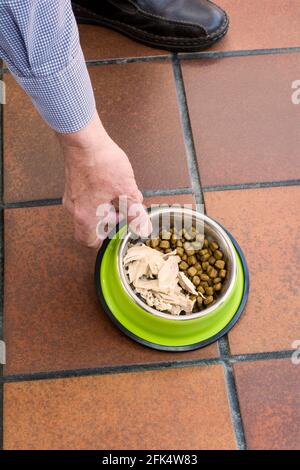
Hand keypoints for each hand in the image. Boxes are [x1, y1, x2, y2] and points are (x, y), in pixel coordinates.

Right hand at [57, 111, 151, 247]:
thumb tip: (142, 228)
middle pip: (90, 226)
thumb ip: (134, 212)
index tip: (117, 233)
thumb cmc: (101, 162)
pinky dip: (98, 197)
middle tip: (123, 211)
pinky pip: (85, 198)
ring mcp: (71, 195)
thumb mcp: (126, 190)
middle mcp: (75, 209)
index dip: (103, 241)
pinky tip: (111, 184)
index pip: (89, 241)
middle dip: (109, 222)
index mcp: (86, 216)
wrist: (84, 138)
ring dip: (104, 208)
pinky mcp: (72, 183)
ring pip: (88, 211)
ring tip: (119, 195)